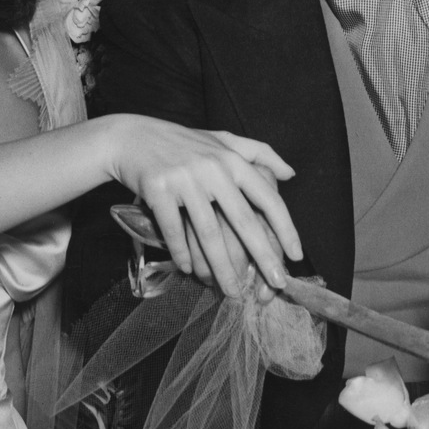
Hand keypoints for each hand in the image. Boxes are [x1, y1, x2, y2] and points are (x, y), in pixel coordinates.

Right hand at [106, 116, 301, 296]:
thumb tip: (289, 174)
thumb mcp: (223, 139)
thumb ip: (259, 153)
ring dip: (222, 267)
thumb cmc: (182, 141)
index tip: (296, 255)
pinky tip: (190, 270)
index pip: (267, 198)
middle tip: (276, 283)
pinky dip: (182, 253)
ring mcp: (184, 180)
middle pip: (243, 221)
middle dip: (263, 256)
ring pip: (208, 234)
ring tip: (232, 291)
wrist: (132, 136)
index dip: (285, 228)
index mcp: (232, 159)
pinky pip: (174, 231)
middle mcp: (212, 169)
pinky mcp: (158, 190)